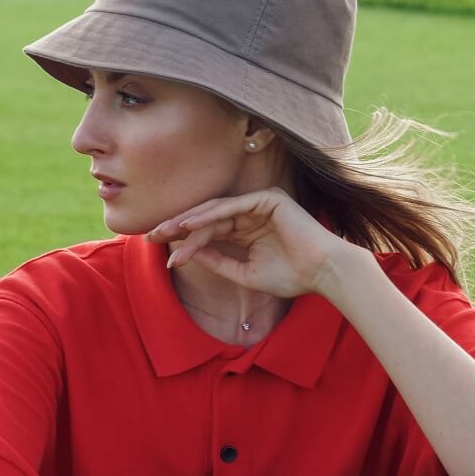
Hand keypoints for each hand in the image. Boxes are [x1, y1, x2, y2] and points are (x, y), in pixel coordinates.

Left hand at [145, 188, 346, 297]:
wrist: (323, 273)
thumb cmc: (291, 276)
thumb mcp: (244, 273)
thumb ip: (218, 261)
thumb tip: (186, 254)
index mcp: (248, 230)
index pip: (210, 232)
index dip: (186, 243)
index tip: (164, 256)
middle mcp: (252, 214)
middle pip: (207, 218)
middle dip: (179, 228)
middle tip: (152, 236)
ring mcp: (260, 203)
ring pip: (216, 211)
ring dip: (190, 222)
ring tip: (166, 232)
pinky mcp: (268, 198)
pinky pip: (232, 206)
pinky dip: (210, 215)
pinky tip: (190, 225)